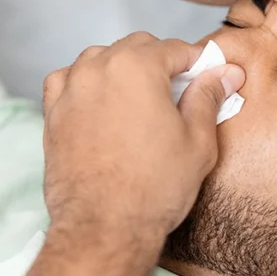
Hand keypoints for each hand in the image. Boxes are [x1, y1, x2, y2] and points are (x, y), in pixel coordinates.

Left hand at [40, 31, 245, 237]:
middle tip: (179, 92)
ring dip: (122, 69)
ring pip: (100, 59)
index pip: (174, 48)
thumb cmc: (152, 189)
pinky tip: (100, 104)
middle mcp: (98, 69)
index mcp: (136, 67)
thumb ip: (208, 98)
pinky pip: (68, 81)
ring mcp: (70, 90)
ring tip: (140, 100)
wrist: (103, 228)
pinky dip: (85, 83)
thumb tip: (225, 74)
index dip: (197, 62)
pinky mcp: (52, 114)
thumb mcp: (197, 140)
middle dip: (160, 62)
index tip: (209, 76)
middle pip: (136, 47)